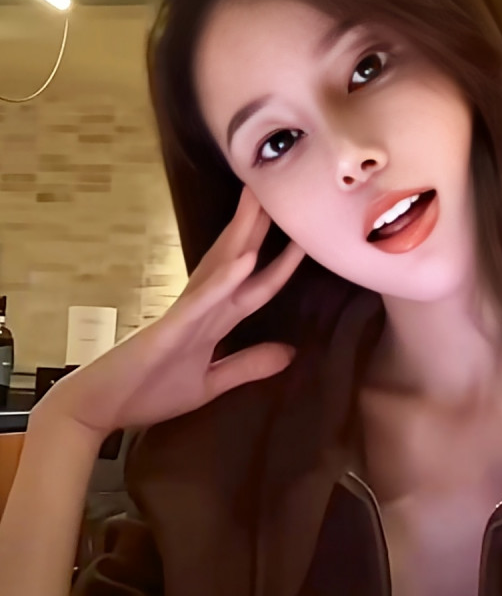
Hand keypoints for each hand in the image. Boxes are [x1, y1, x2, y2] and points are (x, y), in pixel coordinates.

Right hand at [33, 188, 304, 438]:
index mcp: (214, 320)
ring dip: (244, 234)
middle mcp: (203, 307)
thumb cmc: (148, 392)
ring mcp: (187, 313)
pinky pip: (202, 299)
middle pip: (237, 259)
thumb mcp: (210, 382)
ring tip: (263, 201)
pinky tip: (246, 258)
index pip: (256, 286)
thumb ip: (246, 365)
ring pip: (221, 266)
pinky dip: (225, 279)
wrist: (99, 410)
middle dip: (259, 227)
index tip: (305, 238)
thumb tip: (290, 353)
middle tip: (278, 188)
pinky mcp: (170, 326)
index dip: (283, 264)